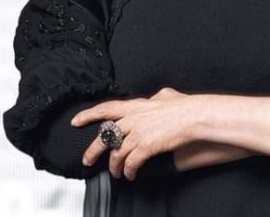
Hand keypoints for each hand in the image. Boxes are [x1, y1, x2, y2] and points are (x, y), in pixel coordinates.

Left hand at [71, 87, 193, 180]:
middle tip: (87, 160)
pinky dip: (129, 171)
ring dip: (114, 166)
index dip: (89, 115)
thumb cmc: (183, 105)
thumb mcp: (165, 95)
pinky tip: (130, 175)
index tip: (76, 121)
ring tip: (116, 173)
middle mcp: (133, 118)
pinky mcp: (146, 146)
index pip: (106, 108)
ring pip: (116, 153)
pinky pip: (131, 163)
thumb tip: (155, 97)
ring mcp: (138, 132)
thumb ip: (155, 98)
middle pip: (105, 136)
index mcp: (136, 105)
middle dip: (93, 150)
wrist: (193, 115)